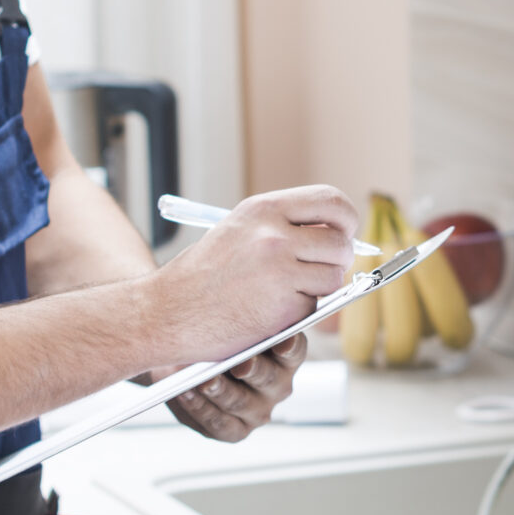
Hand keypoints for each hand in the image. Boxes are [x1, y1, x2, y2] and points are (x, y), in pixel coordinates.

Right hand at [146, 185, 356, 364]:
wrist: (167, 312)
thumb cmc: (201, 276)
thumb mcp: (239, 231)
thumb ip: (282, 226)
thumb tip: (333, 234)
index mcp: (263, 209)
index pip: (331, 202)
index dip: (346, 220)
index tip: (344, 233)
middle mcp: (275, 234)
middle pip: (340, 242)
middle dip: (339, 258)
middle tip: (323, 269)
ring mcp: (281, 270)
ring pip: (333, 277)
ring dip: (319, 288)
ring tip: (286, 291)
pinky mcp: (284, 306)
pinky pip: (313, 306)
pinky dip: (298, 312)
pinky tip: (268, 310)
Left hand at [166, 335, 305, 442]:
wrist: (183, 367)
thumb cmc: (212, 339)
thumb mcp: (226, 324)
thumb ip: (235, 322)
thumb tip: (230, 310)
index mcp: (284, 356)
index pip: (294, 350)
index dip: (290, 347)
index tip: (282, 342)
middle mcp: (277, 385)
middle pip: (269, 378)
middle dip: (253, 370)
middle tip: (240, 364)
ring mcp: (258, 411)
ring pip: (241, 402)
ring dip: (221, 391)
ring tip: (205, 381)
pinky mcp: (235, 430)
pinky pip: (220, 423)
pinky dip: (201, 408)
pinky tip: (187, 393)